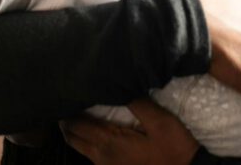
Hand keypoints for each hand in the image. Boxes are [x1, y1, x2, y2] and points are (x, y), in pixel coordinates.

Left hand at [60, 98, 198, 164]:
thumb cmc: (174, 148)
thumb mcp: (160, 121)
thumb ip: (137, 103)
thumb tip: (119, 83)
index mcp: (109, 143)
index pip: (76, 124)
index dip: (68, 108)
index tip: (68, 90)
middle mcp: (101, 157)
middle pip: (72, 137)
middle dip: (67, 119)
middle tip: (69, 99)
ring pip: (79, 147)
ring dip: (75, 131)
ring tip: (78, 111)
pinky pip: (90, 154)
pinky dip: (85, 140)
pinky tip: (94, 129)